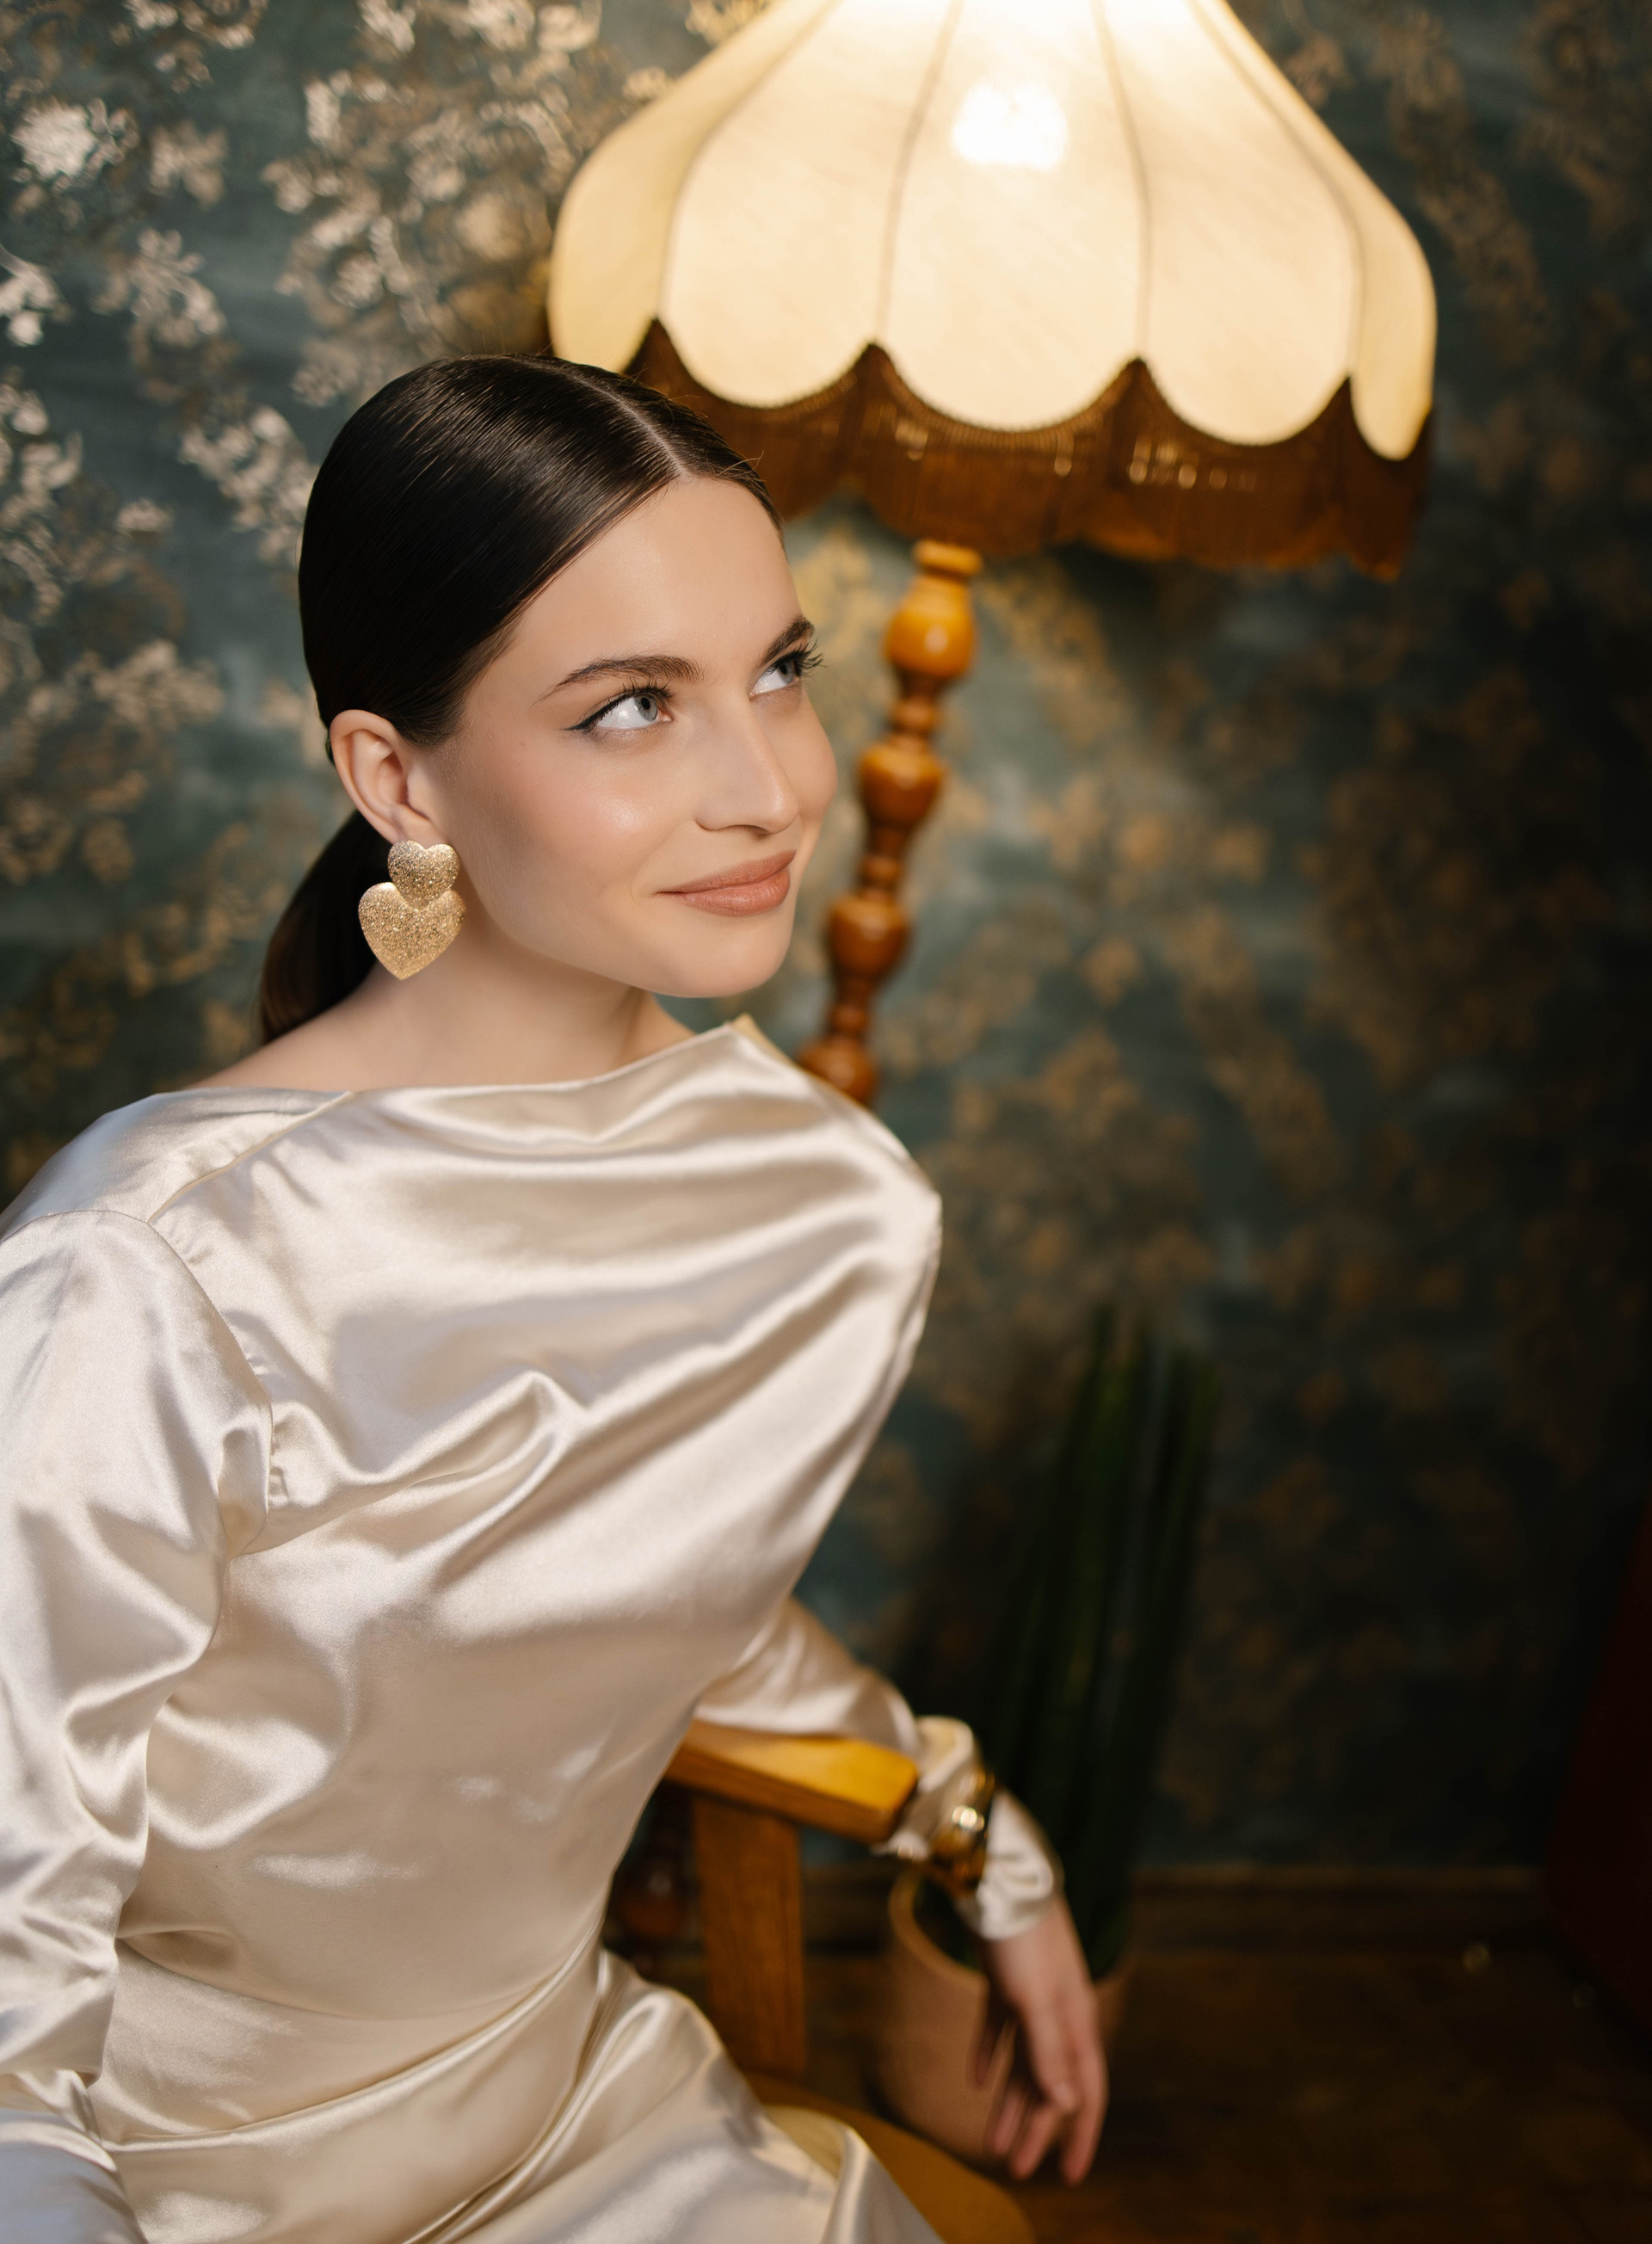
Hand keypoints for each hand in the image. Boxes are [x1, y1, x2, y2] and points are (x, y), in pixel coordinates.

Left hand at [973, 1897, 1107, 2182]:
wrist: (998, 1874)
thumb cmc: (1023, 1936)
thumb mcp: (1035, 1998)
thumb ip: (1049, 2051)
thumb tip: (1066, 2105)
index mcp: (1076, 2020)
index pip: (1086, 2091)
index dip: (1079, 2135)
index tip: (1068, 2176)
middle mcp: (1059, 2012)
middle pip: (1049, 2084)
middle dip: (1034, 2130)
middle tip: (1012, 2169)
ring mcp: (1030, 1995)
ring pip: (1022, 2063)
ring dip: (1008, 2102)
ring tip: (990, 2141)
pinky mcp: (1002, 1980)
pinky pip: (997, 2029)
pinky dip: (987, 2055)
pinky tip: (975, 2079)